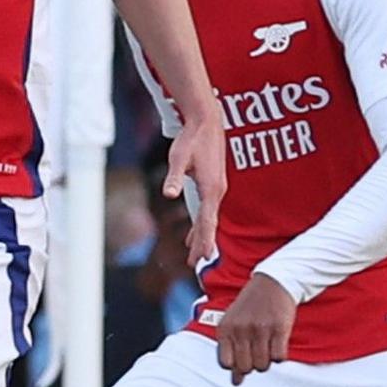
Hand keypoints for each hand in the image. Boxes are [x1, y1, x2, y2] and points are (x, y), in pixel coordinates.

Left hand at [166, 114, 225, 265]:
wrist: (207, 122)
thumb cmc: (192, 139)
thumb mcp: (178, 158)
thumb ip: (174, 177)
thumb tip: (169, 195)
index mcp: (211, 189)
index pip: (207, 221)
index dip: (204, 240)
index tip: (202, 257)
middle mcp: (217, 191)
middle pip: (209, 224)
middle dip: (202, 244)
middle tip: (193, 263)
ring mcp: (217, 188)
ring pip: (209, 218)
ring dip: (201, 236)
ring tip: (193, 255)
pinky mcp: (213, 184)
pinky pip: (208, 210)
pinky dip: (202, 223)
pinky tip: (193, 231)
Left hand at [215, 273, 295, 385]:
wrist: (272, 283)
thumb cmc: (250, 306)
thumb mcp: (233, 322)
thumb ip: (231, 350)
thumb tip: (236, 383)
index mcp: (225, 328)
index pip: (226, 363)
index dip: (235, 366)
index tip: (243, 359)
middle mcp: (240, 329)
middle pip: (245, 367)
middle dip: (252, 365)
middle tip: (257, 352)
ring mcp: (260, 329)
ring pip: (262, 365)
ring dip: (266, 361)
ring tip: (267, 345)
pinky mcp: (279, 329)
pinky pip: (279, 357)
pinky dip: (279, 356)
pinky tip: (278, 343)